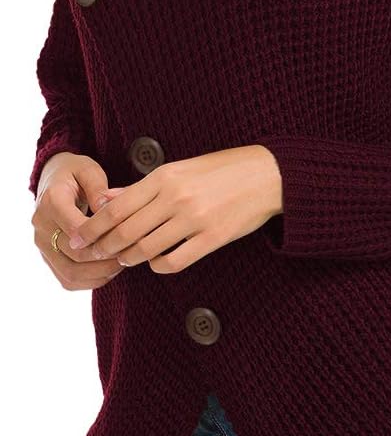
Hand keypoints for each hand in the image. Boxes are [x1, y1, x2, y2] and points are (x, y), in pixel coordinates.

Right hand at [31, 153, 126, 289]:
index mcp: (51, 201)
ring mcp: (42, 245)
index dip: (104, 237)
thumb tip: (106, 208)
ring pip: (71, 273)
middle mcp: (42, 225)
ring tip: (124, 262)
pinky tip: (111, 271)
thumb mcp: (88, 170)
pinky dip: (91, 281)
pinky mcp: (48, 258)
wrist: (53, 181)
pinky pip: (68, 280)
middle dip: (107, 257)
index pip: (77, 229)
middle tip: (132, 252)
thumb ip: (98, 187)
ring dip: (101, 273)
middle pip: (76, 254)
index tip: (128, 235)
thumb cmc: (76, 174)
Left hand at [66, 145, 282, 273]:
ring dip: (130, 258)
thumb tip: (106, 199)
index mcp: (165, 177)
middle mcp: (176, 198)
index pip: (116, 207)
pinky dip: (158, 266)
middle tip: (94, 254)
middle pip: (126, 231)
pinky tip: (156, 263)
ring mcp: (195, 220)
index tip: (79, 238)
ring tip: (125, 258)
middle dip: (104, 247)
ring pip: (147, 249)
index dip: (92, 226)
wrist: (266, 175)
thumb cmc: (221, 170)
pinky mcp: (213, 238)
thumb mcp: (179, 169)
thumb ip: (141, 187)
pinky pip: (175, 261)